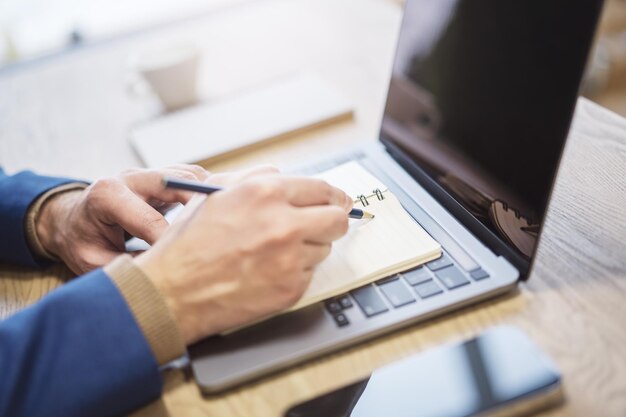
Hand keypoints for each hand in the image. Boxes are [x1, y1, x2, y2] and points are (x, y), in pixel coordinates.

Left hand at [36, 165, 208, 273]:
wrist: (73, 219)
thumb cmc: (82, 241)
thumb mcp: (92, 261)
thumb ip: (126, 265)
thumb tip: (162, 273)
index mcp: (107, 195)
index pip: (150, 220)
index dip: (170, 244)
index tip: (186, 265)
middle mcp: (130, 177)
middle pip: (176, 184)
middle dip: (200, 209)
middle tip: (218, 237)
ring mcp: (148, 173)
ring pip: (190, 176)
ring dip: (209, 198)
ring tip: (223, 224)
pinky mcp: (163, 175)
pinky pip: (193, 178)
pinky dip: (208, 194)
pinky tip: (217, 214)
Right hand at [135, 175, 352, 343]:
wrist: (172, 292)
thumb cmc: (188, 244)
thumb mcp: (217, 195)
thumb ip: (256, 179)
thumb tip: (287, 176)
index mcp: (265, 193)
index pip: (323, 189)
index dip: (333, 197)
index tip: (338, 202)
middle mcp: (283, 224)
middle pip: (337, 219)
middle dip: (330, 221)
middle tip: (321, 225)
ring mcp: (290, 259)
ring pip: (323, 248)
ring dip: (308, 248)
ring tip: (274, 252)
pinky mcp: (291, 288)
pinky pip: (309, 273)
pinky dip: (295, 272)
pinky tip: (267, 271)